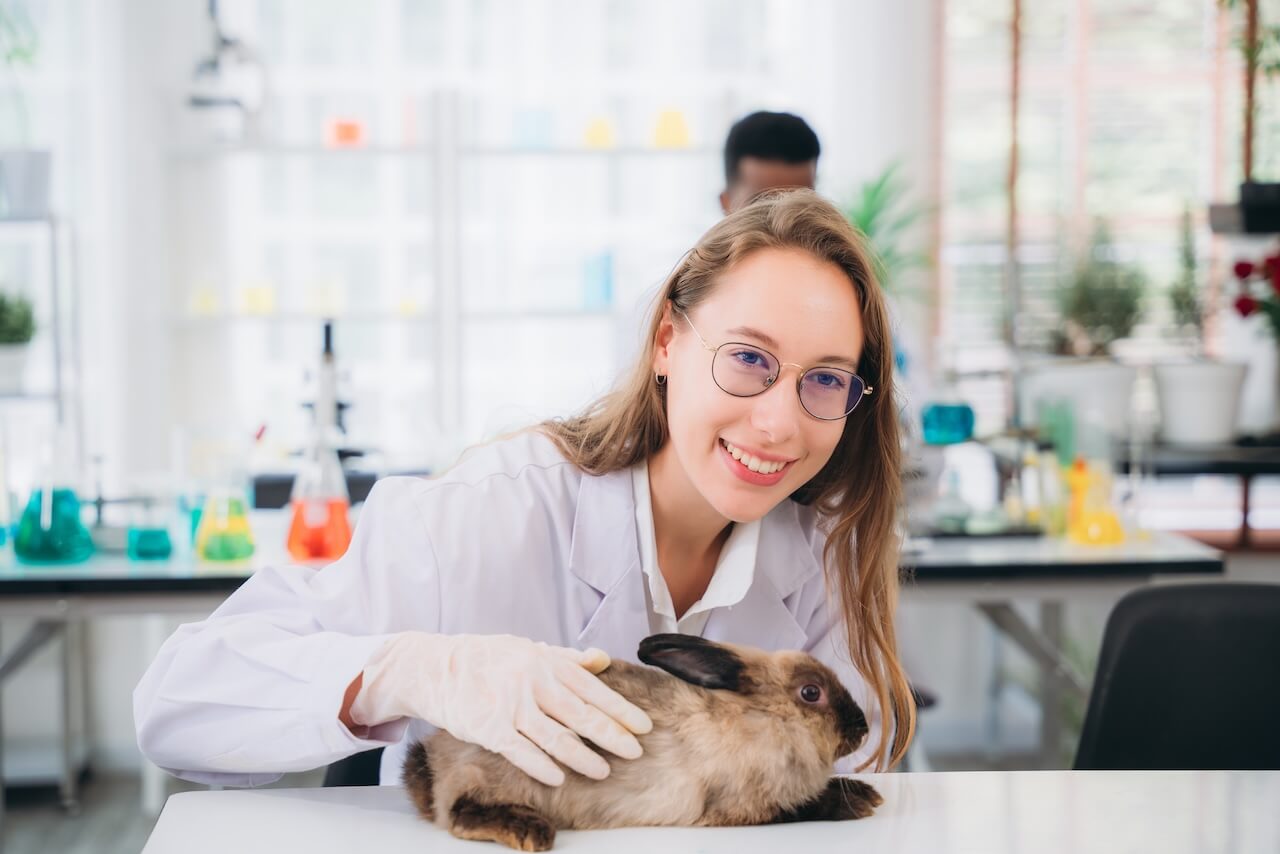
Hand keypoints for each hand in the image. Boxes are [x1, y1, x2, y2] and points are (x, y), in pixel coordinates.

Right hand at [349, 632, 652, 785]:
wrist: (438, 666)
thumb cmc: (489, 658)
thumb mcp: (529, 648)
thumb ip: (567, 658)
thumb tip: (603, 659)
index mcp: (547, 662)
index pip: (593, 689)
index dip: (620, 709)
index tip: (643, 726)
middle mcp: (533, 683)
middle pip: (580, 715)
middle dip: (612, 735)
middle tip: (636, 752)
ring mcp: (510, 706)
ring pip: (554, 737)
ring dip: (582, 757)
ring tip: (603, 771)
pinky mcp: (489, 728)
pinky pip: (520, 752)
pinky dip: (541, 766)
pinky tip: (559, 778)